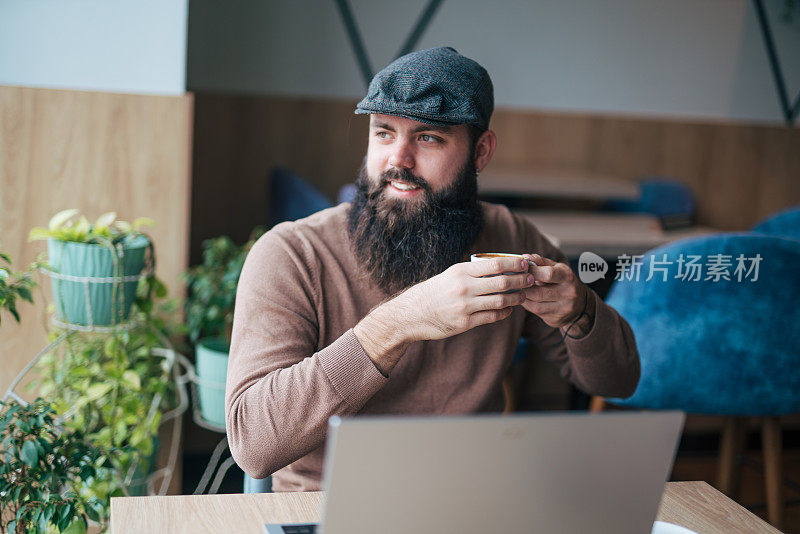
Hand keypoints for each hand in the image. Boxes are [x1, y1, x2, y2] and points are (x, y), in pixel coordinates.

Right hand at [354, 256, 533, 373]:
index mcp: (461, 271)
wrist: (412, 313)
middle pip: (503, 282)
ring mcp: (465, 306)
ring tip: (524, 295)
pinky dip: (505, 312)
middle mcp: (464, 287)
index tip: (526, 261)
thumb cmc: (434, 291)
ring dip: (517, 298)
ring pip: (501, 300)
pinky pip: (493, 316)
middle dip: (522, 280)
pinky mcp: (465, 322)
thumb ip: (473, 271)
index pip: (495, 264)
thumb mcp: (452, 274)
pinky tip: (509, 309)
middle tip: (532, 279)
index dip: (515, 263)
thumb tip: (501, 266)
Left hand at [521, 254, 589, 329]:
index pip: (548, 274)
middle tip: (514, 282)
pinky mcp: (557, 319)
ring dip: (523, 297)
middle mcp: (568, 293)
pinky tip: (523, 298)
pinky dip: (526, 304)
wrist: (581, 304)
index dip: (531, 271)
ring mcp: (563, 308)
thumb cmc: (563, 281)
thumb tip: (524, 257)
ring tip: (517, 290)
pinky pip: (536, 312)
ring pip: (536, 304)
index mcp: (567, 276)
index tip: (521, 269)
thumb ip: (540, 262)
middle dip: (523, 287)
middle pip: (539, 292)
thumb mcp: (556, 268)